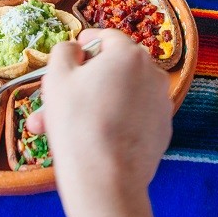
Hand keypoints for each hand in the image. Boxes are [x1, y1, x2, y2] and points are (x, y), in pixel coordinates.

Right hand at [27, 29, 172, 216]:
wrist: (105, 179)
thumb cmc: (77, 122)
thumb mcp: (57, 77)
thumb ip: (65, 51)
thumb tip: (76, 48)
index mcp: (130, 54)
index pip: (106, 38)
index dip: (84, 44)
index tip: (71, 55)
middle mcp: (154, 74)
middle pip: (112, 70)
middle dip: (81, 83)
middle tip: (55, 100)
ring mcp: (161, 103)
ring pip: (120, 96)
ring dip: (91, 105)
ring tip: (60, 127)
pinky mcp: (162, 130)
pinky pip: (133, 117)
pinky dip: (113, 122)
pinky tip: (89, 139)